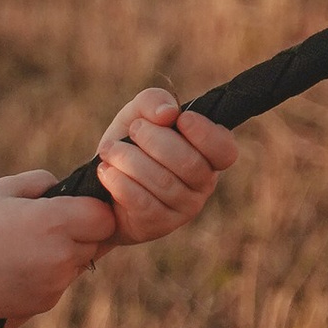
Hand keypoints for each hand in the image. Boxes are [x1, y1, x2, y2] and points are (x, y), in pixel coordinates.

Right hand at [0, 168, 121, 324]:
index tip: (74, 207)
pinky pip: (62, 282)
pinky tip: (19, 267)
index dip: (93, 210)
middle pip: (98, 240)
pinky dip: (50, 274)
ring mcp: (56, 281)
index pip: (104, 216)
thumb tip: (64, 187)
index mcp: (54, 221)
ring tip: (28, 247)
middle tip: (48, 226)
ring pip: (80, 262)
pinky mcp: (48, 301)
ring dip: (66, 253)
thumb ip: (40, 180)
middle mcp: (62, 253)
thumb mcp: (1, 190)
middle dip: (82, 231)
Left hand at [93, 89, 236, 244]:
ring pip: (164, 183)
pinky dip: (120, 182)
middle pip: (190, 164)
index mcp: (208, 155)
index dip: (205, 134)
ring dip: (130, 160)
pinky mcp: (159, 225)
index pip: (224, 150)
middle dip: (155, 140)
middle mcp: (203, 184)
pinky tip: (106, 171)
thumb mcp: (138, 114)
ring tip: (109, 150)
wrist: (103, 182)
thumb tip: (168, 113)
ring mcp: (184, 209)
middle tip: (133, 130)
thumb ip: (154, 102)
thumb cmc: (131, 144)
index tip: (181, 119)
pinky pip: (144, 203)